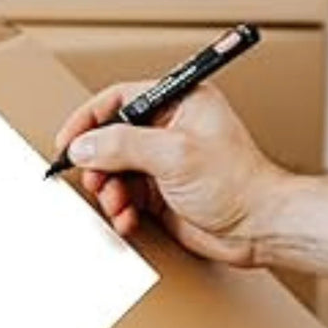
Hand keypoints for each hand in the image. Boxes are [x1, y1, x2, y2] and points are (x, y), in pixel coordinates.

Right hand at [56, 81, 287, 265]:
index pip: (121, 100)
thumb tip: (84, 144)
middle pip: (112, 139)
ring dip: (110, 192)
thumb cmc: (236, 184)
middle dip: (100, 165)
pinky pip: (127, 197)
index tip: (68, 141)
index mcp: (180, 102)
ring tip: (118, 205)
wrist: (258, 228)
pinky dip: (122, 210)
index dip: (89, 119)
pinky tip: (128, 220)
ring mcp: (164, 163)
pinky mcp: (162, 192)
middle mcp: (170, 129)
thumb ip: (122, 146)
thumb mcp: (173, 155)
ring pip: (116, 172)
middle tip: (96, 182)